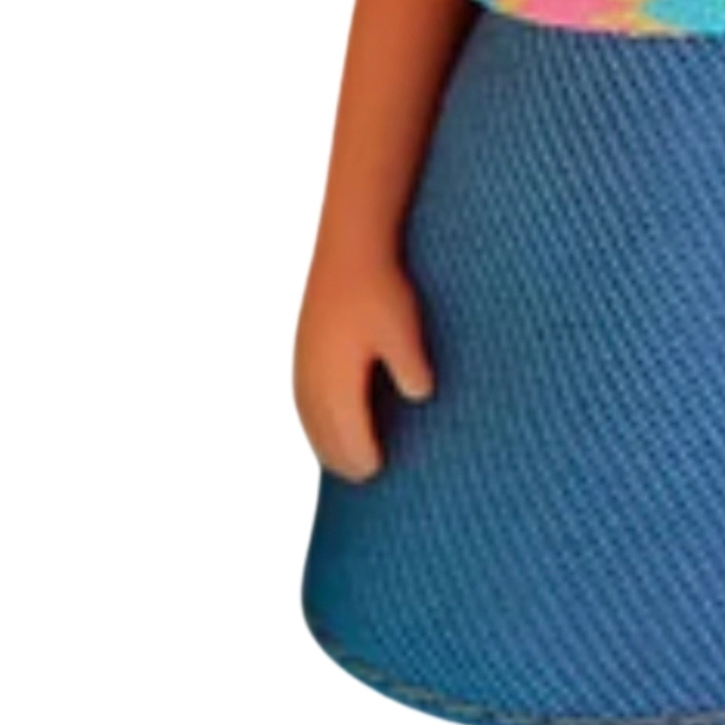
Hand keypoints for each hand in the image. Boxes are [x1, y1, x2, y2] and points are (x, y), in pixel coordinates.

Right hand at [294, 251, 435, 481]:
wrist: (348, 247)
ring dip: (327, 443)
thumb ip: (410, 366)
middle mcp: (312, 379)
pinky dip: (315, 422)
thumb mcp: (403, 328)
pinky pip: (304, 401)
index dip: (363, 457)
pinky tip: (327, 421)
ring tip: (345, 462)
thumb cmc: (380, 289)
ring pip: (311, 420)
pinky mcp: (303, 349)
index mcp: (336, 380)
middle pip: (325, 435)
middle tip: (366, 477)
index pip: (348, 436)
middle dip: (344, 459)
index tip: (380, 473)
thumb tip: (420, 397)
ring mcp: (303, 364)